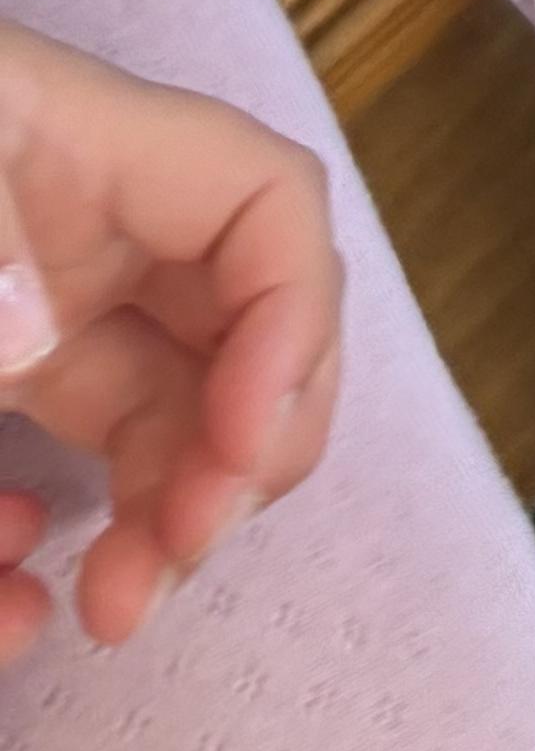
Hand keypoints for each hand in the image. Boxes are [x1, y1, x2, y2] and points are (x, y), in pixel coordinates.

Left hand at [0, 22, 341, 663]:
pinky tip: (12, 599)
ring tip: (120, 606)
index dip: (290, 325)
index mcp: (76, 144)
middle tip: (186, 549)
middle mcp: (71, 224)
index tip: (237, 449)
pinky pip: (42, 472)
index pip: (265, 208)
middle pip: (234, 324)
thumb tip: (38, 343)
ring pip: (153, 413)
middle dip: (243, 446)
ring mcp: (19, 308)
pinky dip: (44, 552)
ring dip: (167, 514)